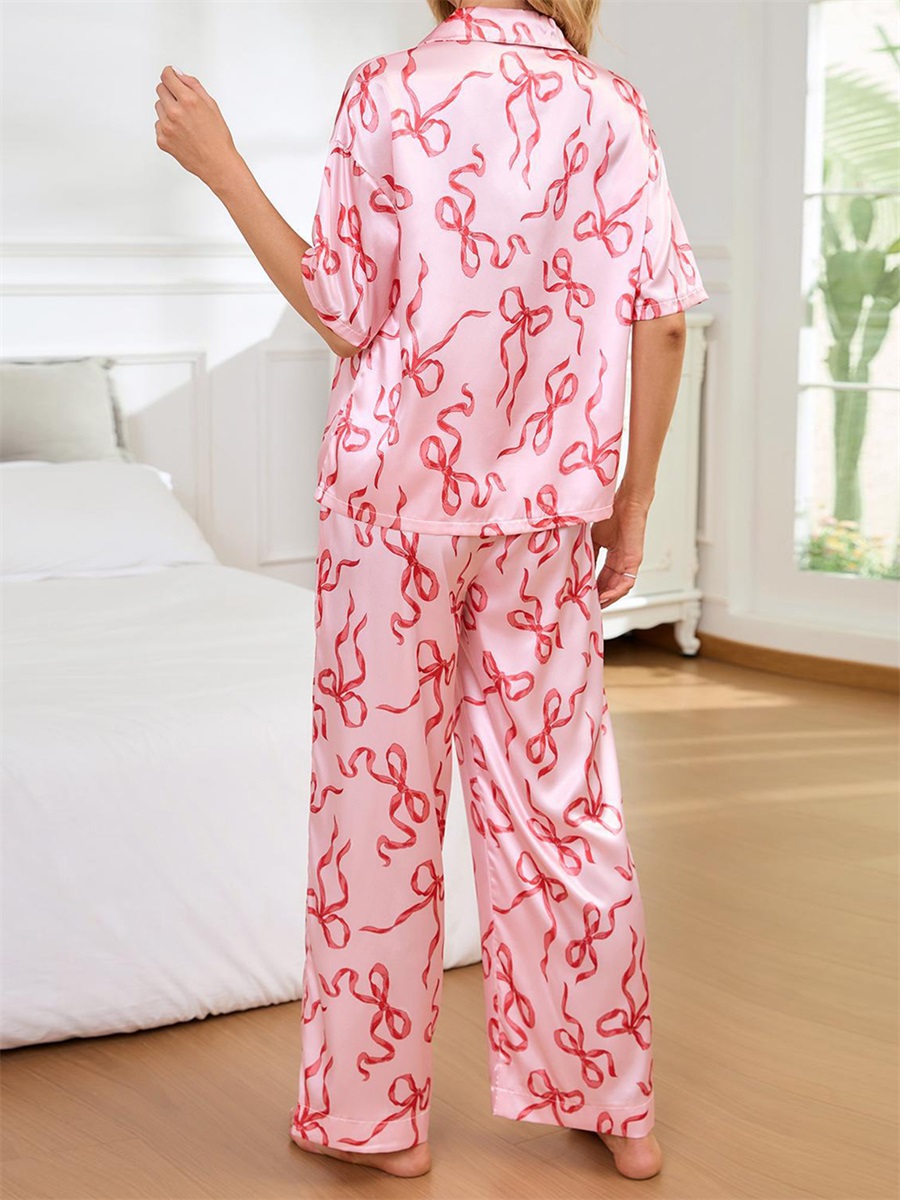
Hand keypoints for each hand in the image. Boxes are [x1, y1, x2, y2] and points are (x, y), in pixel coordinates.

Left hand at [154, 65, 239, 189]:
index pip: (166, 76)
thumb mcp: (211, 105)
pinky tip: (181, 134)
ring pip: (158, 107)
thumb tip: (178, 74)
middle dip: (170, 92)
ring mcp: (166, 127)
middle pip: (160, 89)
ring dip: (168, 110)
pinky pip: (158, 125)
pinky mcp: (162, 140)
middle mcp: (174, 112)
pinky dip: (167, 126)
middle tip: (182, 104)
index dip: (169, 74)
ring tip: (184, 122)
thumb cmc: (218, 137)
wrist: (217, 164)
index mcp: (188, 100)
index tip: (171, 76)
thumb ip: (193, 85)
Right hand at [591, 493, 648, 608]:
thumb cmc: (610, 514)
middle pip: (609, 587)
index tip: (580, 596)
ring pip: (618, 589)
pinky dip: (615, 592)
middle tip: (585, 606)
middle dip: (598, 598)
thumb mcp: (593, 538)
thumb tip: (573, 566)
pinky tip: (604, 597)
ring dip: (607, 599)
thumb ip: (587, 553)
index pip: (601, 579)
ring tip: (594, 605)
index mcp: (612, 557)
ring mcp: (628, 563)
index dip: (591, 589)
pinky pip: (626, 584)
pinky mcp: (634, 562)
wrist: (625, 502)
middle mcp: (621, 562)